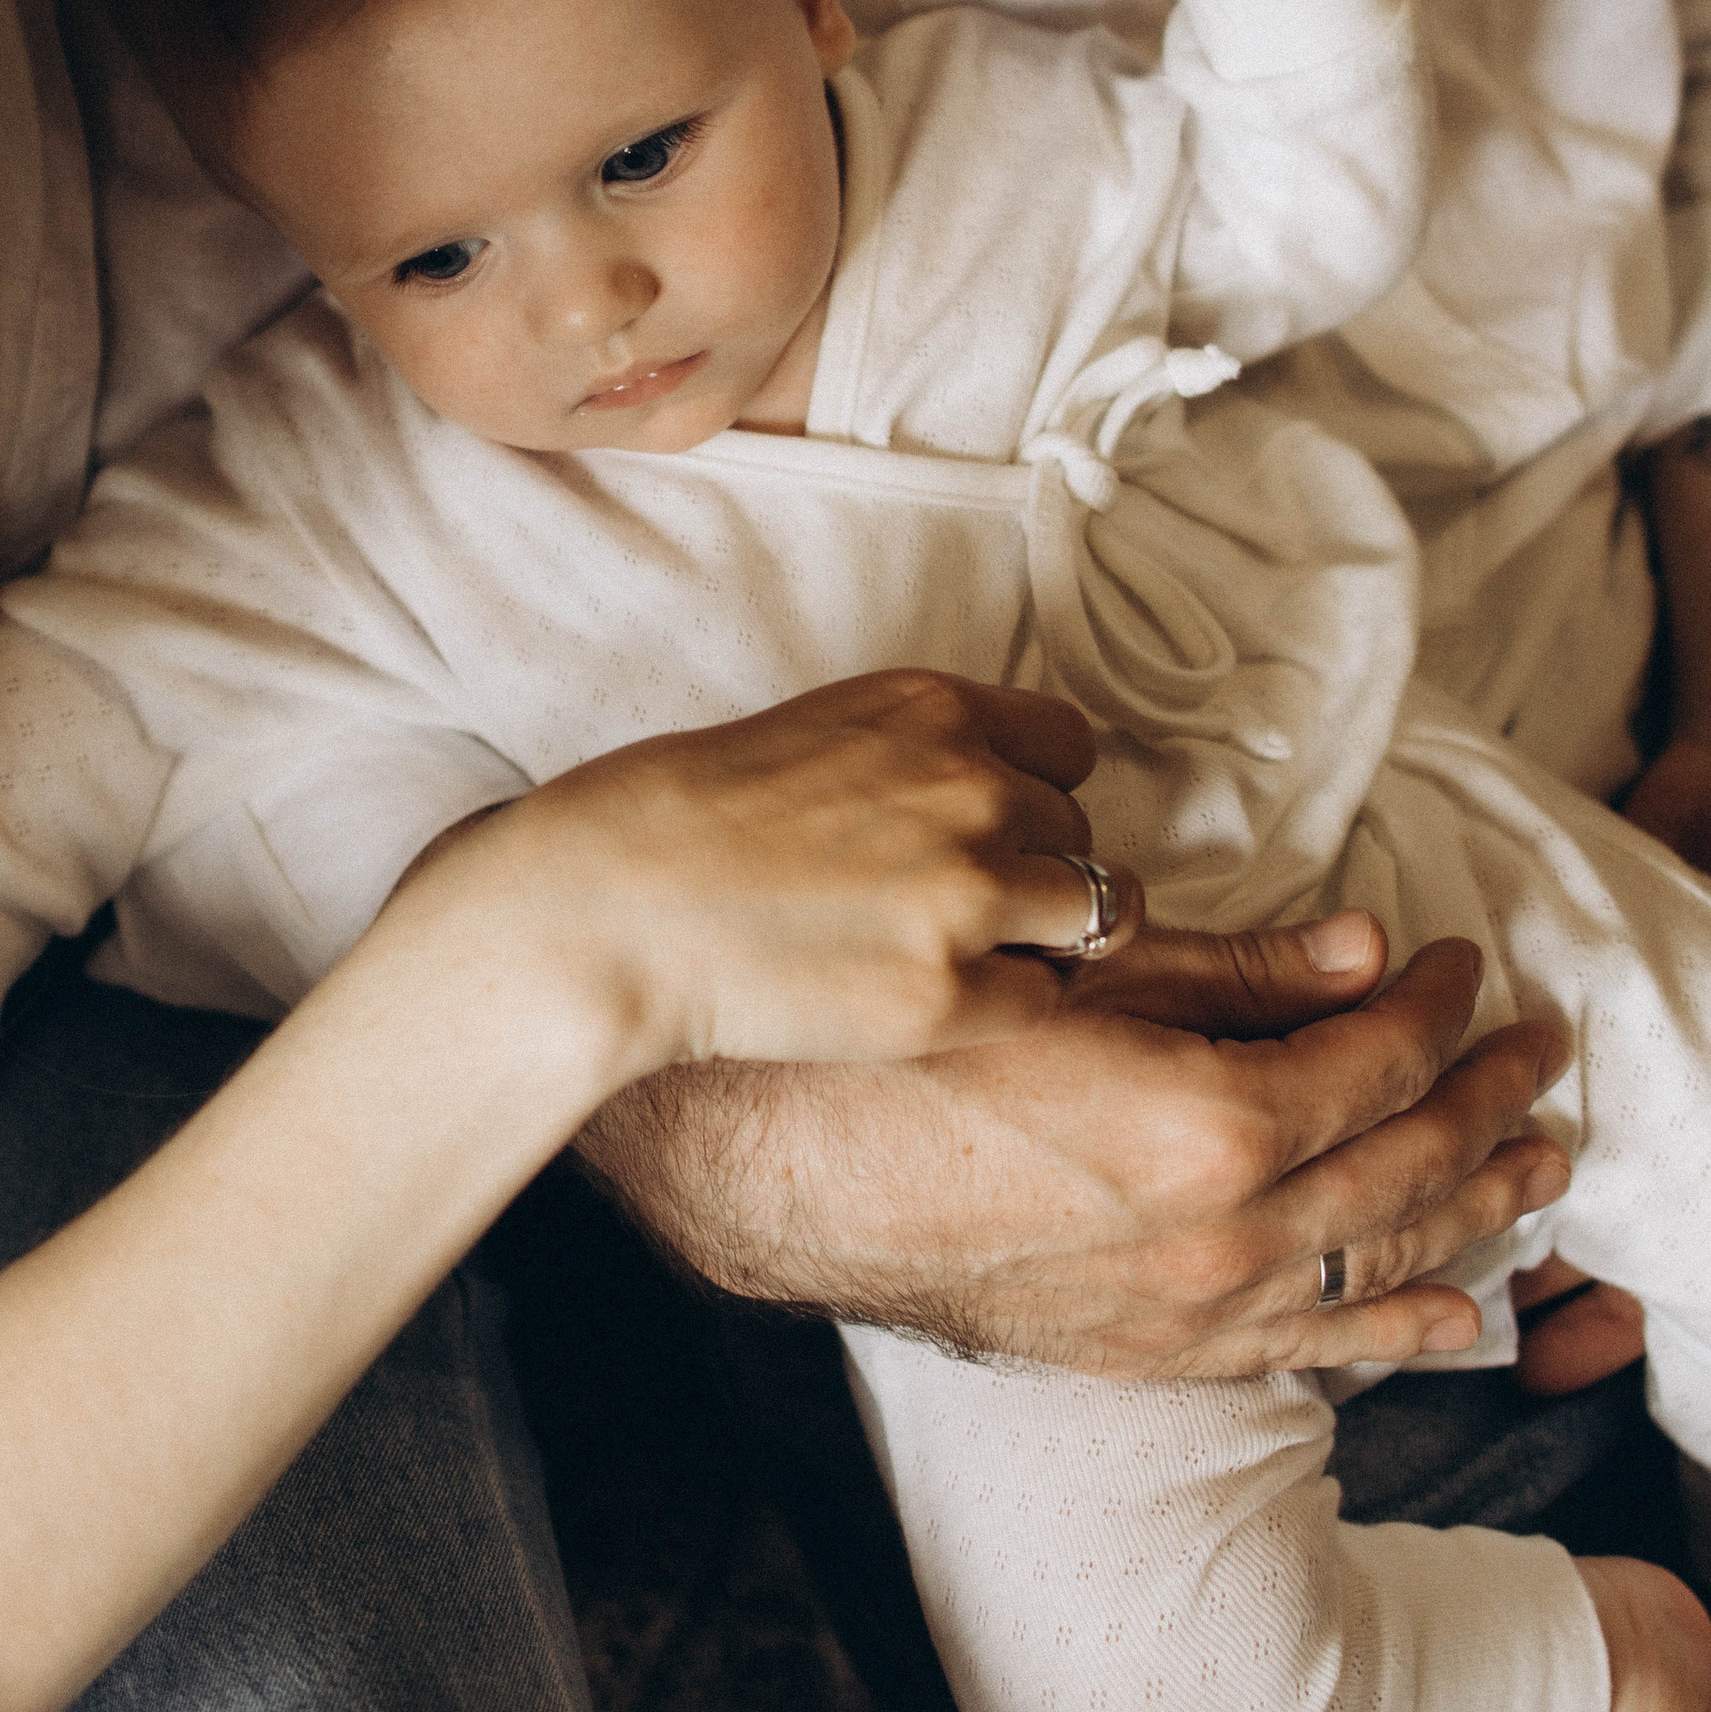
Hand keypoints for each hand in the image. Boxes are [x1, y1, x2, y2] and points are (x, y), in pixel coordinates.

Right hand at [456, 669, 1127, 1076]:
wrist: (611, 907)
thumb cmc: (692, 818)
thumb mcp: (827, 730)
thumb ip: (925, 752)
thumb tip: (1010, 799)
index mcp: (938, 710)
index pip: (1072, 747)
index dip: (1036, 793)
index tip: (990, 827)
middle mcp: (972, 788)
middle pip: (1080, 833)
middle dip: (1032, 868)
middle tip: (946, 903)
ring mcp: (966, 894)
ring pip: (1099, 912)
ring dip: (1047, 935)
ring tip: (972, 951)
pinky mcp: (946, 995)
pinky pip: (1044, 999)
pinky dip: (1004, 1001)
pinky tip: (931, 995)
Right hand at [581, 915, 1571, 1378]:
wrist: (766, 1165)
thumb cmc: (907, 1047)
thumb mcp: (1072, 981)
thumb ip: (1233, 971)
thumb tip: (1368, 948)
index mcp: (1210, 1130)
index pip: (1376, 1059)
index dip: (1435, 1002)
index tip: (1459, 955)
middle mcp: (1222, 1240)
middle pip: (1406, 1164)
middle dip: (1488, 1098)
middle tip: (1543, 1046)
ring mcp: (1191, 1313)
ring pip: (1381, 1263)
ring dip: (1476, 1208)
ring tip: (1544, 1162)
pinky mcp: (1151, 1354)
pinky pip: (1310, 1351)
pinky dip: (1395, 1328)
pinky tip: (1456, 1314)